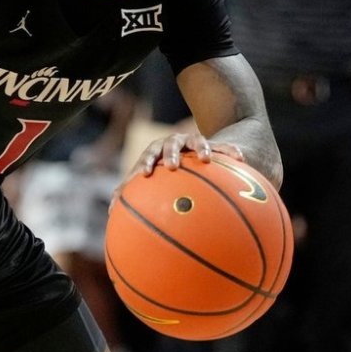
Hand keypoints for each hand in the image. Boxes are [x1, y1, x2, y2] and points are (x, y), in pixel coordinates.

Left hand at [112, 132, 244, 208]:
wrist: (186, 152)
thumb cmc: (162, 173)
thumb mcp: (148, 180)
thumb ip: (130, 193)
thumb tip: (111, 211)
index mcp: (156, 152)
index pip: (148, 155)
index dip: (146, 162)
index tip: (145, 174)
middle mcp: (173, 144)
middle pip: (170, 145)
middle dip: (170, 153)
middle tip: (172, 166)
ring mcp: (192, 143)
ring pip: (196, 140)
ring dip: (200, 147)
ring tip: (205, 158)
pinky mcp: (212, 145)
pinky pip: (222, 147)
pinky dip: (229, 151)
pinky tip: (239, 158)